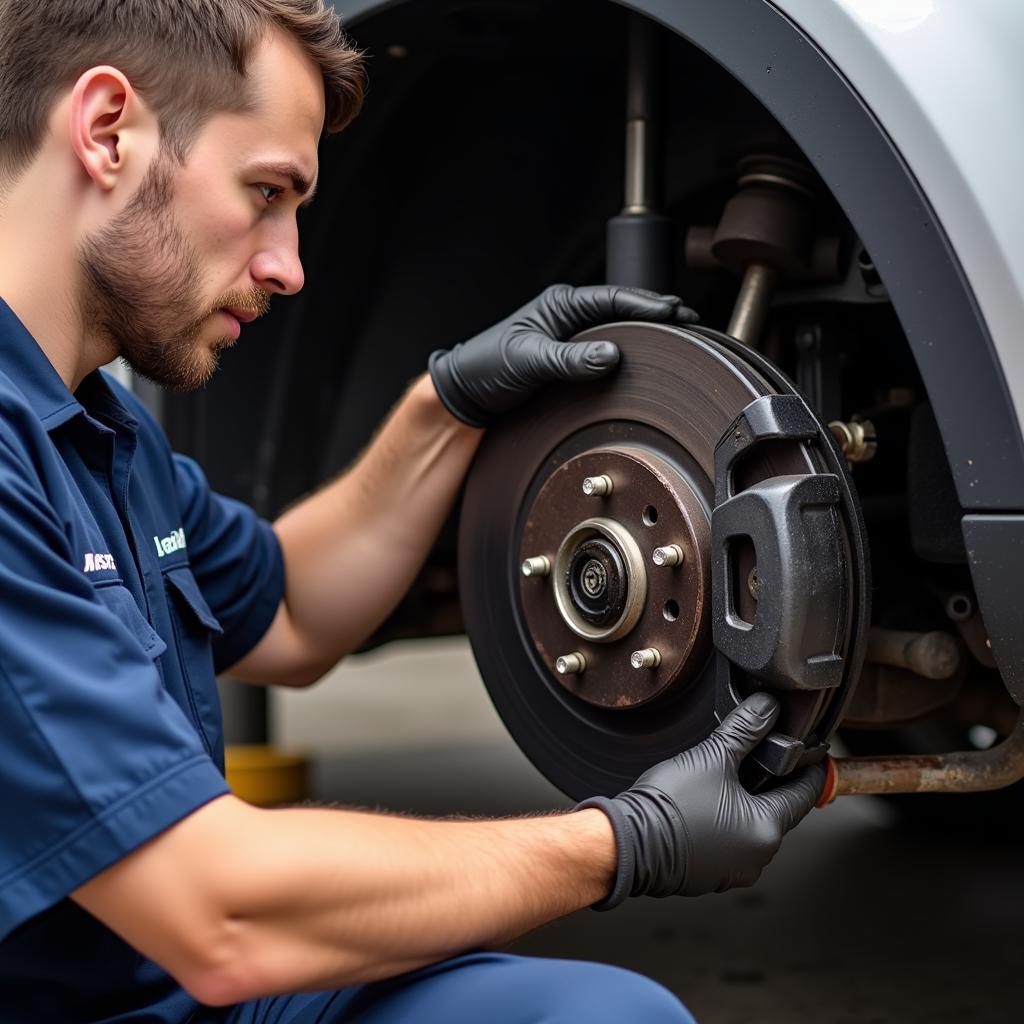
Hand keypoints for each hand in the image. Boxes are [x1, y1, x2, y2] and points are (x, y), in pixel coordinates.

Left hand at [428, 283, 697, 426]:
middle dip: (658, 314)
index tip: (676, 313)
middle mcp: (569, 316)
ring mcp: (572, 337)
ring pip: (619, 329)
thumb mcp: (527, 361)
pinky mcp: (572, 360)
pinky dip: (632, 352)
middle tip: (692, 323)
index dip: (647, 306)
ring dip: (648, 332)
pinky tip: (649, 359)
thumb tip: (609, 356)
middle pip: (624, 310)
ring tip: (681, 336)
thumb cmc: (486, 368)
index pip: (614, 299)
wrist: (465, 393)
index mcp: (561, 305)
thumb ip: (568, 359)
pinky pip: (609, 351)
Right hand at [578, 693, 824, 907]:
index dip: (807, 770)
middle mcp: (755, 857)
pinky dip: (723, 823)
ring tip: (726, 779)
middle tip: (762, 759)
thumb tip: (767, 708)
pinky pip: (726, 842)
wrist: (628, 842)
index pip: (802, 795)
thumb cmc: (670, 807)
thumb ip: (745, 730)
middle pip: (775, 812)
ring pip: (749, 828)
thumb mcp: (713, 757)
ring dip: (744, 805)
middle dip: (770, 785)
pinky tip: (705, 805)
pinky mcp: (707, 874)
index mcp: (766, 830)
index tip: (812, 758)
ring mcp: (731, 870)